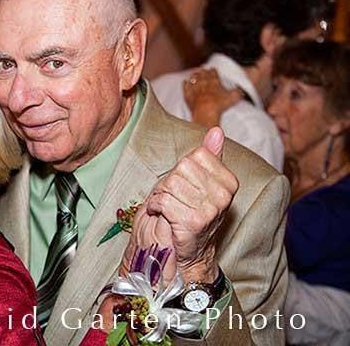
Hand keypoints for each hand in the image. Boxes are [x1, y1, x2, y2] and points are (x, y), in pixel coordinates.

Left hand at [145, 127, 237, 282]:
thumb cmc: (190, 213)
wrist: (186, 251)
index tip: (185, 186)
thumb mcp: (201, 181)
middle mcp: (223, 195)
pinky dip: (155, 206)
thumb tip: (216, 131)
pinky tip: (161, 215)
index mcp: (228, 182)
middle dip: (169, 183)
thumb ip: (209, 156)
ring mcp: (210, 209)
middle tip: (174, 200)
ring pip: (169, 184)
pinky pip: (162, 200)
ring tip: (167, 208)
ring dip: (161, 196)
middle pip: (180, 169)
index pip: (194, 157)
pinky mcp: (193, 221)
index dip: (181, 170)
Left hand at [183, 69, 242, 127]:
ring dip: (194, 76)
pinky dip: (184, 85)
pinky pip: (185, 88)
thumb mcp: (233, 98)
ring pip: (193, 80)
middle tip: (203, 68)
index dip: (213, 71)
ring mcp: (195, 90)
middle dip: (203, 71)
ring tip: (194, 73)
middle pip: (203, 75)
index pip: (213, 74)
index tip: (213, 68)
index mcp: (214, 82)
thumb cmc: (220, 105)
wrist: (206, 112)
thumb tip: (242, 90)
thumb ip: (238, 92)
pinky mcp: (188, 96)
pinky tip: (184, 82)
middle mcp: (204, 84)